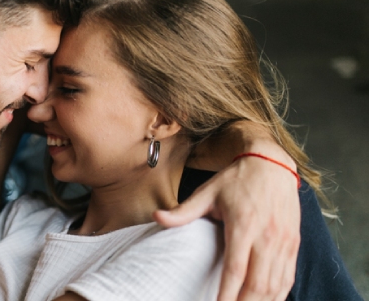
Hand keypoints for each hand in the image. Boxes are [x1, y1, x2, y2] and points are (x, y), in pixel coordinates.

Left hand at [154, 152, 299, 300]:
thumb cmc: (236, 180)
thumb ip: (183, 211)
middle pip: (258, 284)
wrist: (272, 163)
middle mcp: (267, 236)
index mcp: (243, 226)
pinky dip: (278, 295)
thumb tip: (157, 217)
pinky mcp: (294, 243)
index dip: (227, 294)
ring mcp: (284, 241)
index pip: (235, 270)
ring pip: (276, 284)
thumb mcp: (207, 192)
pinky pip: (288, 277)